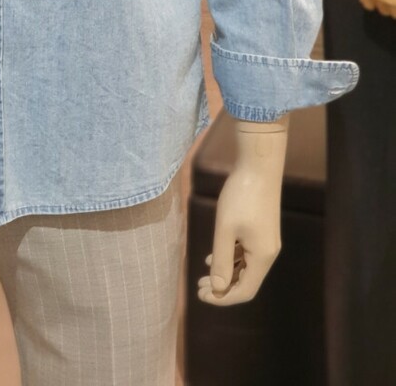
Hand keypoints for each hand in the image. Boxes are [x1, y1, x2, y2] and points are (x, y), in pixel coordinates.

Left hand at [197, 116, 287, 305]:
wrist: (258, 167)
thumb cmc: (240, 197)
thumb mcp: (225, 229)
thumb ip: (222, 260)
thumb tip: (218, 288)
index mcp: (262, 258)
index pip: (244, 291)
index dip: (223, 298)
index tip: (201, 295)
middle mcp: (267, 254)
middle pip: (246, 282)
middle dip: (222, 287)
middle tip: (198, 286)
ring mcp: (266, 242)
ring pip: (245, 268)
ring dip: (226, 273)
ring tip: (203, 273)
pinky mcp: (261, 231)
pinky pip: (246, 254)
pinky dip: (231, 259)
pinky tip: (214, 255)